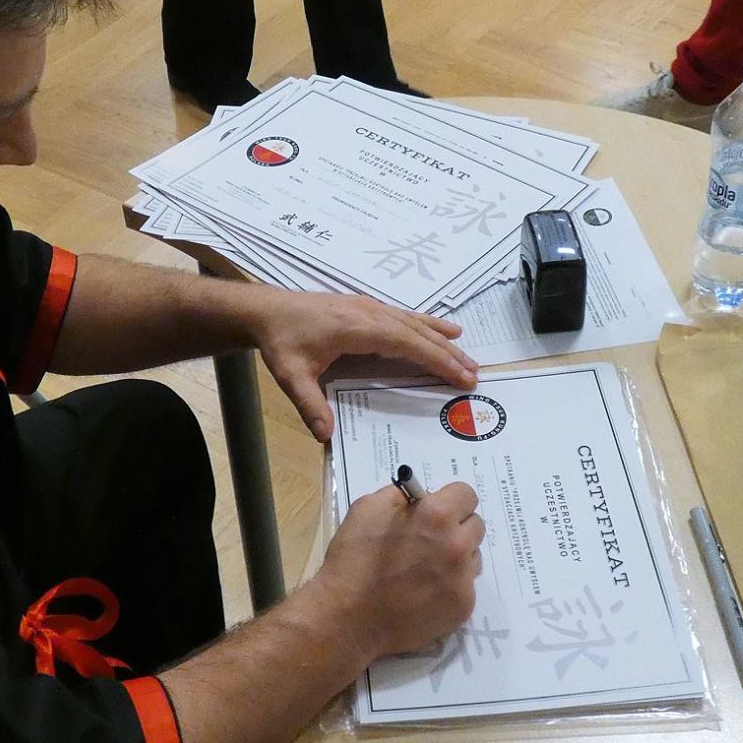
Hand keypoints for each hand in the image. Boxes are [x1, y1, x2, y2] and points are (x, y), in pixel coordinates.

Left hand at [249, 292, 476, 440]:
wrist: (266, 310)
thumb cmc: (280, 342)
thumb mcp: (291, 376)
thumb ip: (309, 405)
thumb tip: (325, 435)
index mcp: (357, 328)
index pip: (406, 343)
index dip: (435, 358)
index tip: (460, 374)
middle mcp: (370, 313)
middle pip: (418, 332)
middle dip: (448, 353)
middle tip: (475, 373)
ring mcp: (369, 307)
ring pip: (415, 322)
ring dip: (443, 339)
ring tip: (469, 355)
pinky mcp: (366, 307)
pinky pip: (405, 316)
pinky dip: (428, 325)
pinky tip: (445, 329)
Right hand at [306, 480, 482, 660]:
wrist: (348, 618)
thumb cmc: (353, 560)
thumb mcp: (367, 509)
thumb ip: (400, 497)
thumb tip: (421, 499)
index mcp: (436, 515)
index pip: (466, 494)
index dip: (449, 500)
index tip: (434, 512)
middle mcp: (457, 545)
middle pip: (475, 526)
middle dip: (455, 528)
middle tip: (429, 541)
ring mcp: (463, 579)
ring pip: (472, 558)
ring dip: (456, 558)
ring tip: (424, 571)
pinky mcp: (463, 607)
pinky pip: (465, 587)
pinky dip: (448, 587)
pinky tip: (422, 594)